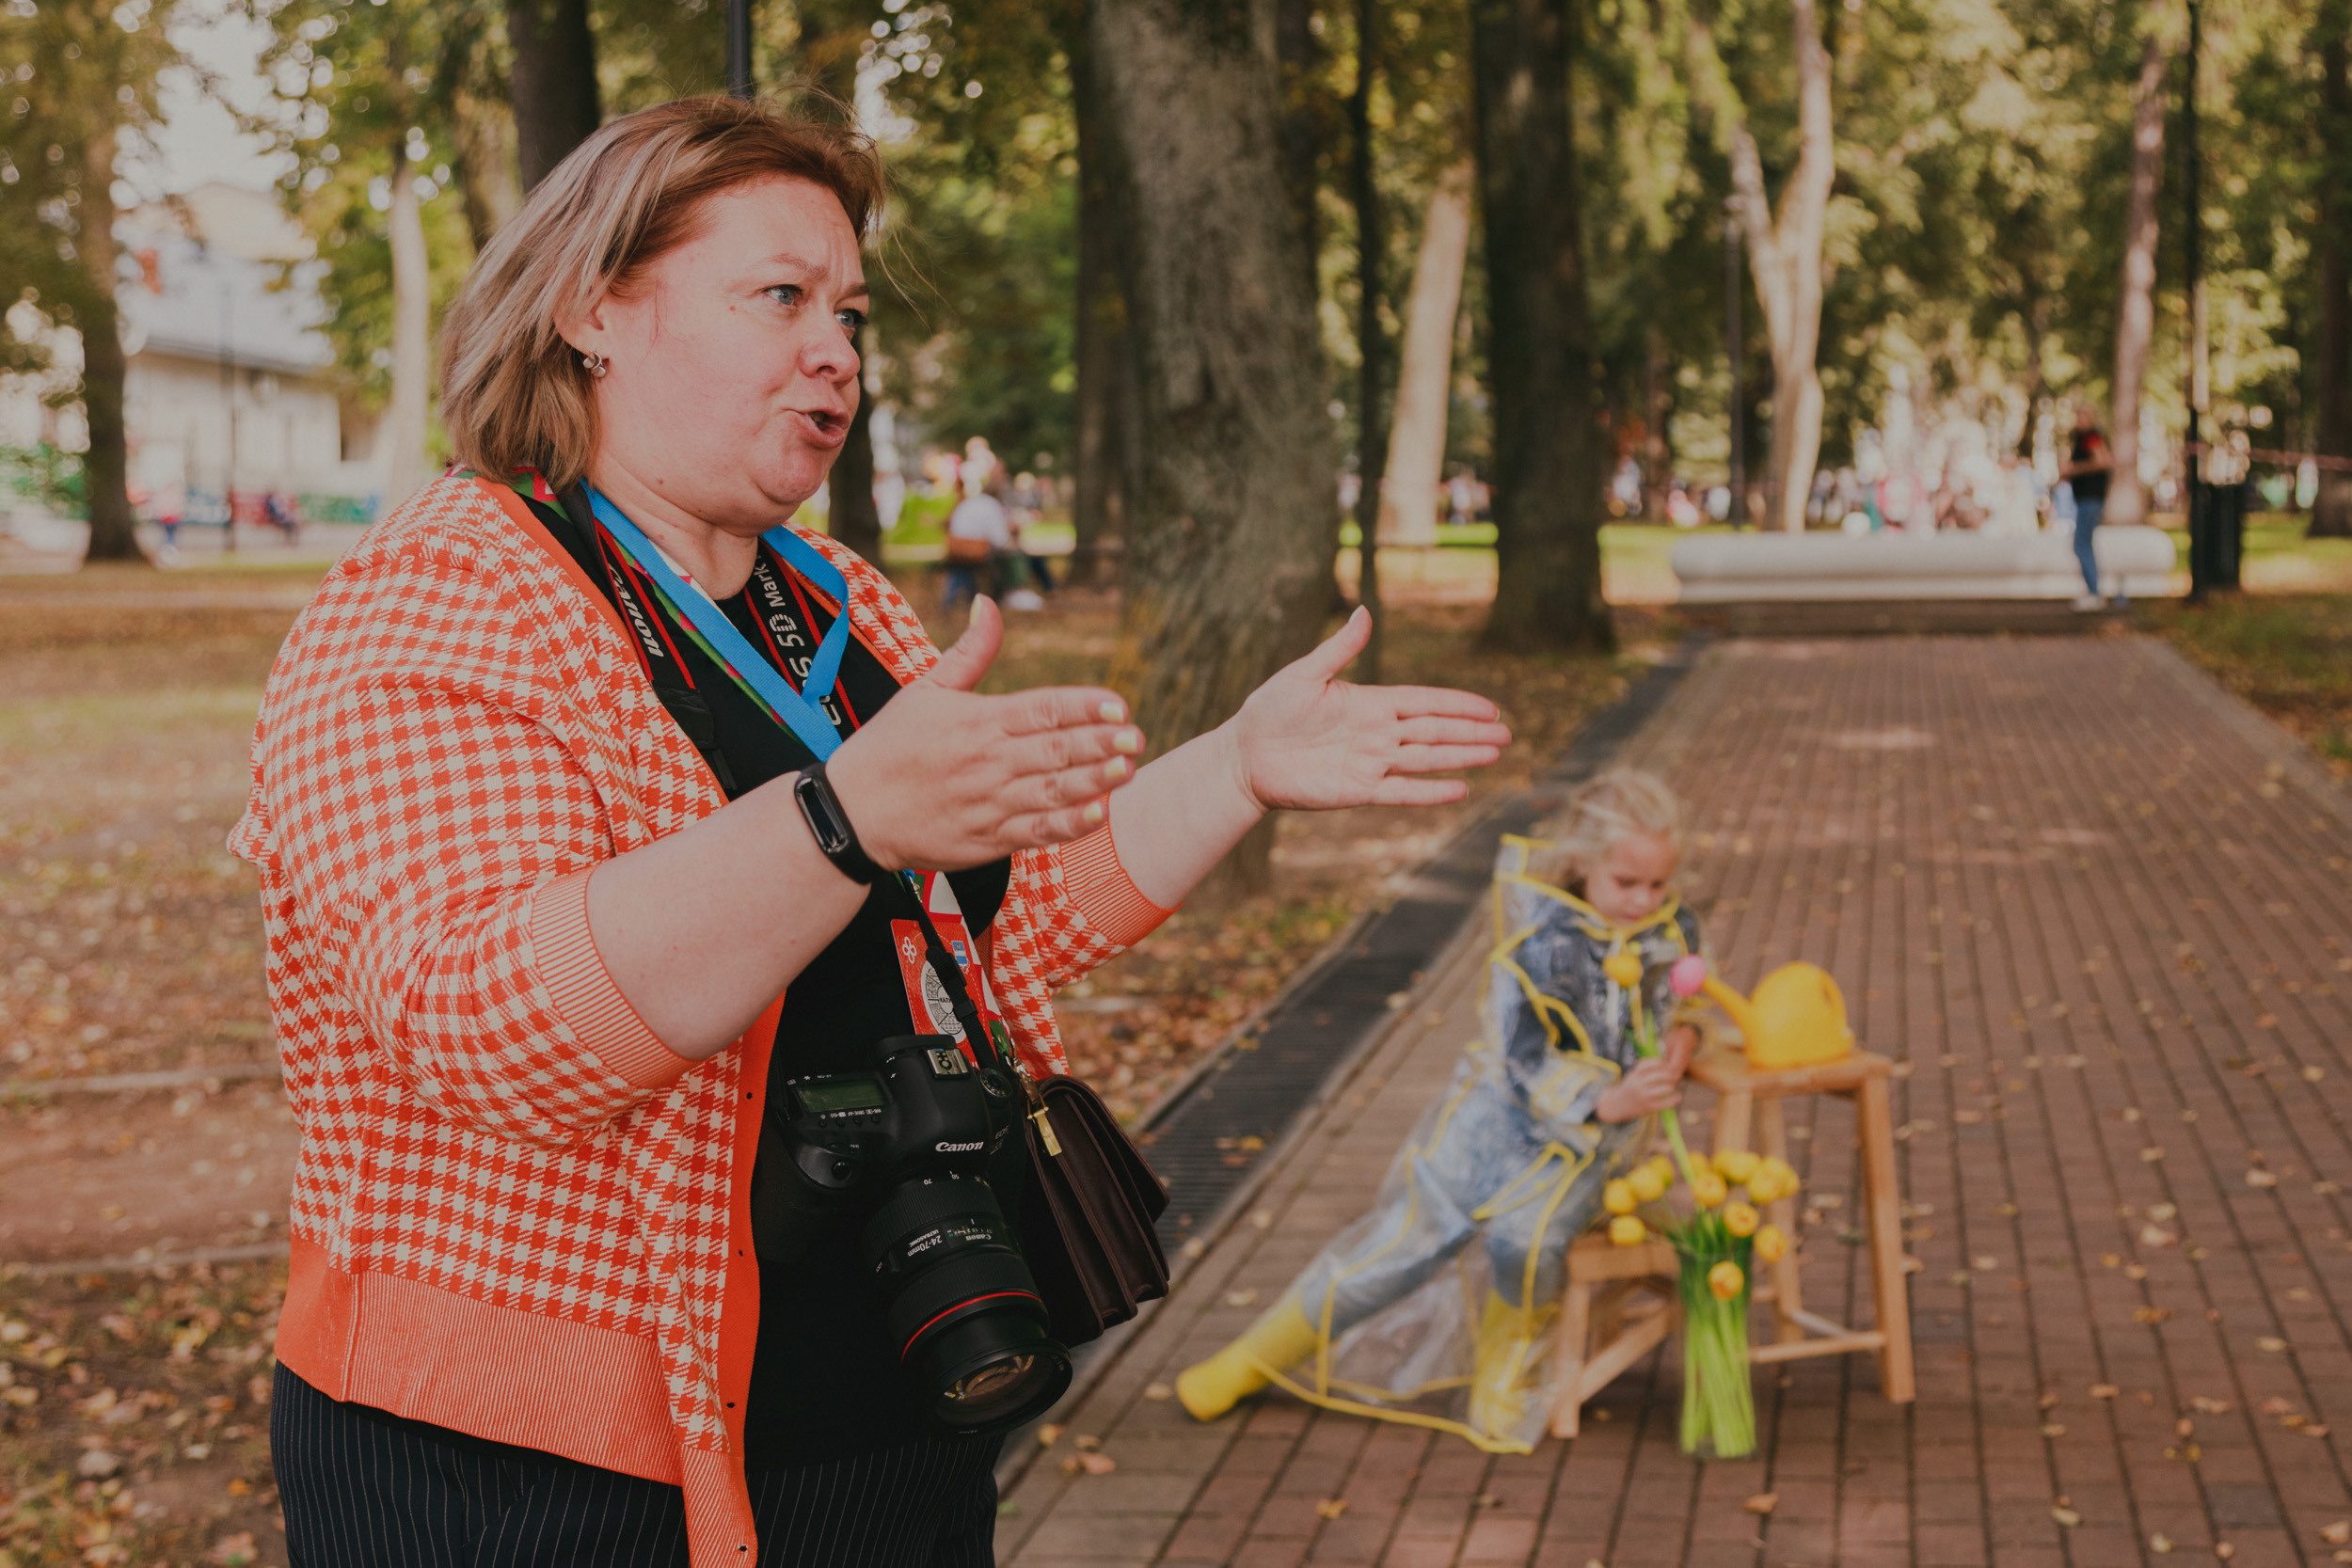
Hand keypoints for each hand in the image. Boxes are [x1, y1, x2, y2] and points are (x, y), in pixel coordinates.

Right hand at [825, 597, 1143, 869]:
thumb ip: (969, 652)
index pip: (1041, 707)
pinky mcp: (987, 840)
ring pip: (1051, 791)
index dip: (1083, 706)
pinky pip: (1036, 831)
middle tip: (1136, 737)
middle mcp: (987, 761)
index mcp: (977, 720)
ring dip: (1094, 782)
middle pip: (1054, 749)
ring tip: (1128, 771)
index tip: (1117, 704)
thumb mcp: (923, 689)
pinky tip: (1099, 813)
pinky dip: (1068, 824)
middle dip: (1099, 743)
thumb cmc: (890, 746)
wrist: (852, 813)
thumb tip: (991, 604)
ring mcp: (988, 803)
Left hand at [1221, 608, 1510, 811]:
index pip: (1424, 702)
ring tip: (1494, 755)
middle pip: (1434, 731)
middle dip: (1470, 732)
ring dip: (1460, 757)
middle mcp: (1377, 733)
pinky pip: (1400, 792)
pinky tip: (1460, 789)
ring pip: (1425, 759)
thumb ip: (1338, 649)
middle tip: (1506, 734)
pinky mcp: (1357, 791)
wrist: (1244, 757)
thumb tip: (1364, 612)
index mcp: (1369, 702)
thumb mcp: (1304, 675)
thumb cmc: (1269, 710)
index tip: (1489, 707)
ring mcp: (1370, 763)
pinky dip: (1429, 792)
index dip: (1457, 705)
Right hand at [1594, 1024, 1695, 1122]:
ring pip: (1663, 1089)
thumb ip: (1643, 1071)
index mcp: (1634, 1075)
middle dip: (1669, 1075)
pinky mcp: (1648, 1107)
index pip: (1647, 1064)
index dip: (1659, 1062)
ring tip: (1672, 1086)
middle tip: (1674, 1075)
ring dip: (1670, 1086)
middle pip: (1658, 1076)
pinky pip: (1664, 1103)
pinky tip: (1677, 1097)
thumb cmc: (1628, 1089)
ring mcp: (1643, 1096)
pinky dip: (1673, 1100)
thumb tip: (1662, 1063)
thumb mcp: (1631, 1076)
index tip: (1666, 1063)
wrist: (1615, 1105)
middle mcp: (1638, 1085)